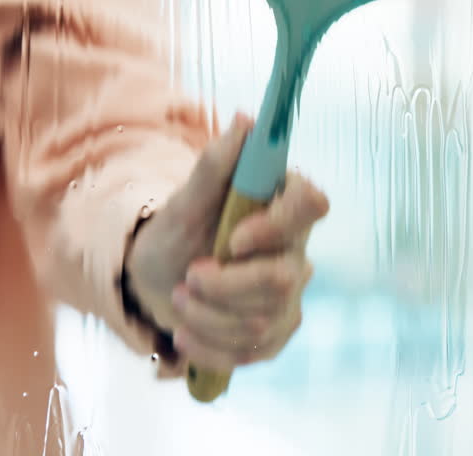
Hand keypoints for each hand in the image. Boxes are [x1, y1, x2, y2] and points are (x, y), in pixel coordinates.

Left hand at [124, 114, 329, 369]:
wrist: (160, 278)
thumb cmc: (180, 229)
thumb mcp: (185, 199)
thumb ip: (217, 165)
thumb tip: (245, 121)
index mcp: (283, 206)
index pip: (312, 205)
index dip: (277, 226)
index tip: (234, 239)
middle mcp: (295, 250)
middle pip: (282, 279)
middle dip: (224, 287)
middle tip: (187, 277)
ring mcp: (289, 295)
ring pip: (263, 320)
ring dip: (209, 316)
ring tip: (179, 301)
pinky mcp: (276, 332)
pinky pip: (254, 351)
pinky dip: (212, 347)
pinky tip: (186, 336)